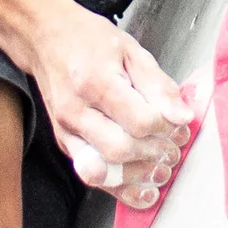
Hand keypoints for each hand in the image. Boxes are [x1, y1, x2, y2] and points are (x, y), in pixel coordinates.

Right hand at [25, 0, 193, 204]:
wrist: (44, 38)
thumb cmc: (87, 40)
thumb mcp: (131, 50)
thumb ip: (158, 85)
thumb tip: (183, 116)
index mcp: (95, 81)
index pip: (139, 120)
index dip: (166, 129)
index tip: (179, 126)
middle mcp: (76, 110)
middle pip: (121, 149)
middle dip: (154, 154)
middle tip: (174, 149)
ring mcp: (67, 131)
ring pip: (105, 171)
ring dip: (139, 176)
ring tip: (162, 169)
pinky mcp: (65, 144)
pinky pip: (93, 176)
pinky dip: (121, 188)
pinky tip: (144, 189)